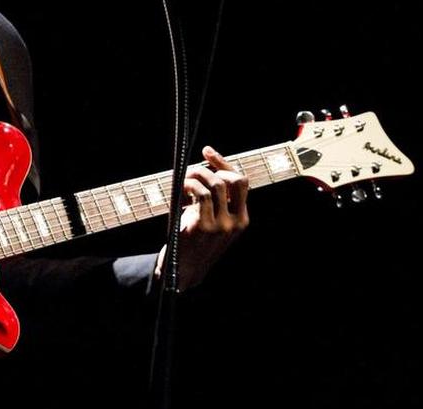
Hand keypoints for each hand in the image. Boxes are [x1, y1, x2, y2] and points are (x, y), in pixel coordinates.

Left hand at [155, 145, 249, 290]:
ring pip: (215, 184)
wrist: (182, 271)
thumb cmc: (193, 242)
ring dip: (197, 175)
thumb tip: (204, 168)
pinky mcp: (204, 226)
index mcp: (242, 219)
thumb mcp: (213, 222)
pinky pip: (200, 193)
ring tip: (184, 180)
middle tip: (193, 168)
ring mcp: (221, 225)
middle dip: (213, 166)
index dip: (224, 163)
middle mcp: (236, 222)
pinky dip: (189, 185)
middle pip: (234, 179)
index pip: (242, 182)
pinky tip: (181, 189)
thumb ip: (216, 201)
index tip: (208, 151)